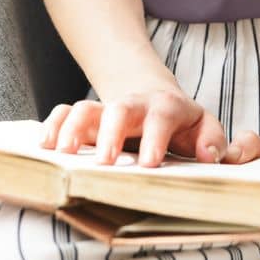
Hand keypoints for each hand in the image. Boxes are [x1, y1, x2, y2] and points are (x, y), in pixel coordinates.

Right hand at [40, 89, 228, 167]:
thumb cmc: (181, 124)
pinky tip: (45, 145)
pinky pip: (64, 114)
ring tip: (63, 154)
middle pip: (121, 108)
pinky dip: (53, 126)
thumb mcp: (204, 128)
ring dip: (74, 128)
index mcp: (167, 107)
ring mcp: (106, 110)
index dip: (156, 137)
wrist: (152, 96)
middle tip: (106, 162)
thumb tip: (210, 155)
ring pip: (86, 108)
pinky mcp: (86, 118)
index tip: (149, 163)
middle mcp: (134, 105)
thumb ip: (214, 141)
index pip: (163, 116)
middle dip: (112, 133)